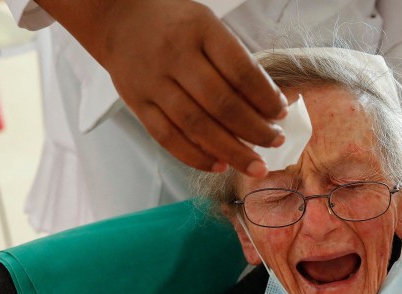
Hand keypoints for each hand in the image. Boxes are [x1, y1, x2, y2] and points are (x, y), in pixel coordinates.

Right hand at [43, 0, 287, 175]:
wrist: (119, 19)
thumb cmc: (176, 26)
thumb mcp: (208, 26)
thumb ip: (236, 62)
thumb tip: (270, 107)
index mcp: (200, 30)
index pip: (241, 70)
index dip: (266, 97)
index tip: (281, 113)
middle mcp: (174, 55)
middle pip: (221, 103)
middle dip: (255, 130)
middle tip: (275, 142)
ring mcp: (153, 81)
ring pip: (196, 126)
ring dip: (232, 151)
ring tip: (256, 165)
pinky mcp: (138, 103)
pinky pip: (168, 138)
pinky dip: (196, 157)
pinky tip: (219, 165)